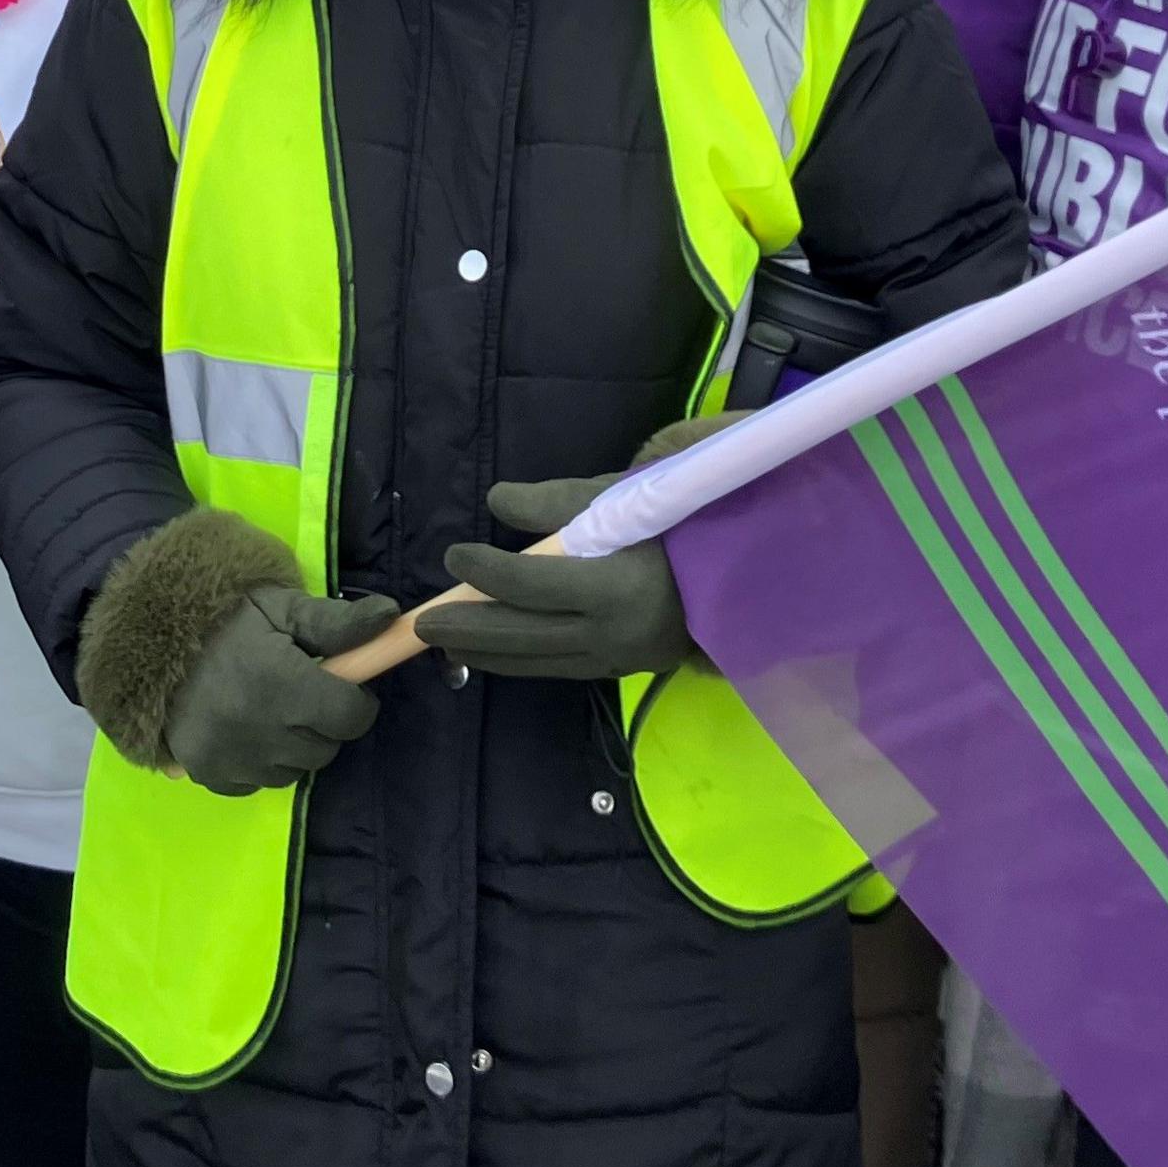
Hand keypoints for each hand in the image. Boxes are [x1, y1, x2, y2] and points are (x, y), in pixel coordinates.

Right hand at [166, 585, 392, 795]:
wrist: (149, 639)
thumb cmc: (225, 620)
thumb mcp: (281, 608)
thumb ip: (338, 622)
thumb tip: (393, 618)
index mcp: (281, 683)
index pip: (350, 716)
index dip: (355, 699)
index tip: (341, 682)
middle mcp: (258, 729)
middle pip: (325, 748)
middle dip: (324, 722)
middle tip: (303, 692)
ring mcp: (231, 758)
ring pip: (295, 770)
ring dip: (295, 746)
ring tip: (272, 710)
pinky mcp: (209, 775)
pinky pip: (258, 784)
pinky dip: (261, 764)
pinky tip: (246, 731)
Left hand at [417, 476, 694, 681]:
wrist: (746, 572)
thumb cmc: (681, 522)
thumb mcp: (625, 497)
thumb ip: (558, 501)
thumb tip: (497, 501)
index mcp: (618, 586)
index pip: (533, 585)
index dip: (486, 572)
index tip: (454, 557)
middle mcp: (614, 633)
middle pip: (525, 635)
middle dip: (468, 629)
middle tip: (421, 624)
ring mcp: (618, 657)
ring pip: (537, 661)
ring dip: (487, 653)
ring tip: (444, 643)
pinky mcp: (622, 669)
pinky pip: (559, 669)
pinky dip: (521, 661)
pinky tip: (492, 653)